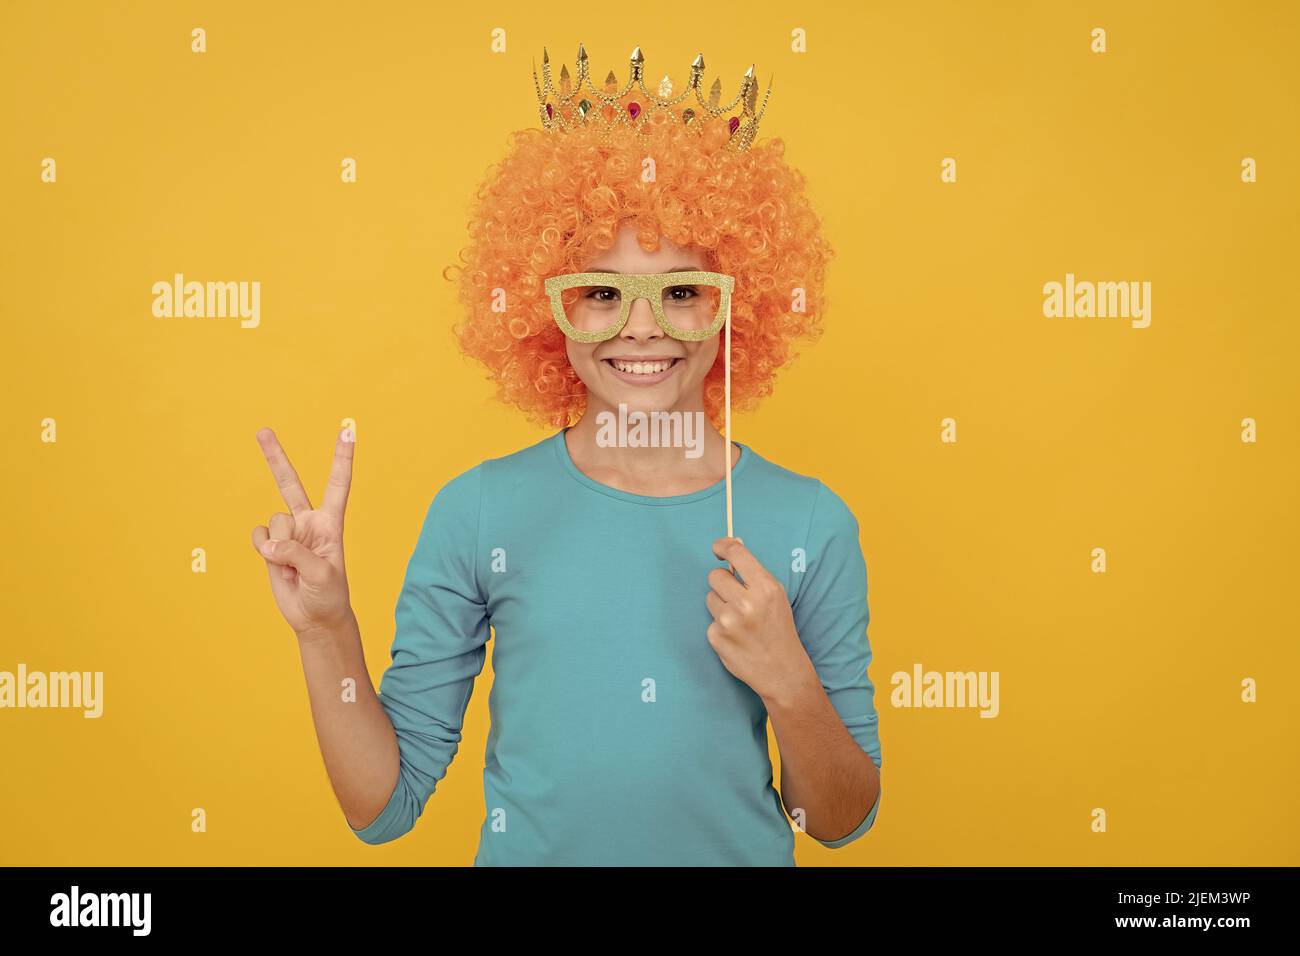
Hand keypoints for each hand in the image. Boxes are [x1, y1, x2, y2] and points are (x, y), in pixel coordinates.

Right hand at [251, 426, 353, 637]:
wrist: (313, 617)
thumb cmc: (328, 595)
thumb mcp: (321, 575)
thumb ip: (296, 555)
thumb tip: (269, 545)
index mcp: (330, 523)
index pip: (337, 484)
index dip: (341, 458)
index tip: (347, 430)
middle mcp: (308, 522)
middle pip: (289, 483)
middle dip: (275, 457)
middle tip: (262, 430)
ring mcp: (287, 533)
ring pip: (274, 522)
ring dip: (278, 546)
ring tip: (292, 566)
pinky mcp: (270, 546)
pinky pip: (258, 536)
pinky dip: (263, 549)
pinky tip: (276, 563)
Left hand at [705, 537, 818, 705]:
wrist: (782, 670)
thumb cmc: (778, 629)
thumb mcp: (776, 596)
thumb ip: (754, 574)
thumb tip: (731, 546)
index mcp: (766, 588)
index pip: (736, 554)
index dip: (723, 546)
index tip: (718, 548)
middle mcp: (746, 603)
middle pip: (715, 576)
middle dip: (723, 583)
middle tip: (736, 597)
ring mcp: (729, 621)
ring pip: (710, 598)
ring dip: (721, 606)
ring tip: (740, 621)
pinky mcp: (716, 637)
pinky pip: (710, 620)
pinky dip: (720, 627)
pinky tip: (736, 637)